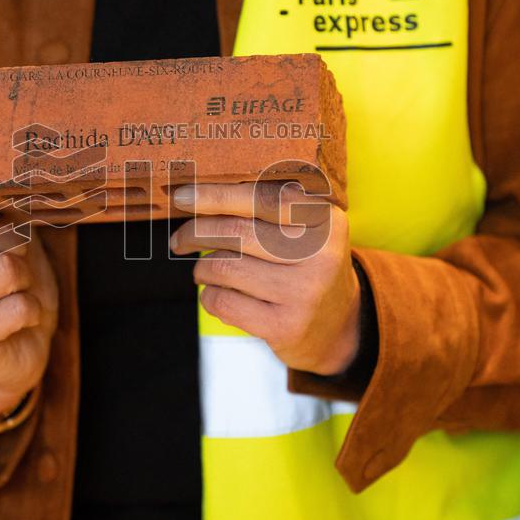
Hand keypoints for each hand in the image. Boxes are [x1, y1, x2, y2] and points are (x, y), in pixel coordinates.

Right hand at [0, 197, 57, 415]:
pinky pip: (15, 308)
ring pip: (2, 271)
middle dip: (14, 244)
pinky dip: (32, 309)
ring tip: (17, 289)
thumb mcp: (7, 239)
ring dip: (25, 277)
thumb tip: (2, 197)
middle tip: (17, 259)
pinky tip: (23, 316)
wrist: (17, 344)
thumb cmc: (10, 281)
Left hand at [170, 182, 360, 374]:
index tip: (182, 197)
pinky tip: (218, 294)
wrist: (339, 325)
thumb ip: (266, 205)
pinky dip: (210, 296)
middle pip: (236, 232)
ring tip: (205, 270)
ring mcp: (304, 292)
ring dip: (203, 268)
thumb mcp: (306, 228)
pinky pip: (224, 302)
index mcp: (324, 219)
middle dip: (196, 233)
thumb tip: (199, 194)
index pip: (262, 198)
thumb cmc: (306, 264)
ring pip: (224, 267)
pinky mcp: (285, 326)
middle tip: (180, 239)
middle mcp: (320, 254)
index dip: (217, 195)